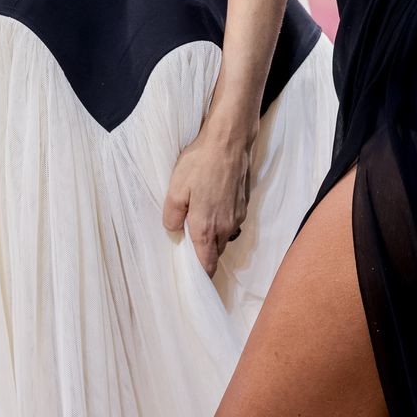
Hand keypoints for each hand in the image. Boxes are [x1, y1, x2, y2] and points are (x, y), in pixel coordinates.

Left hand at [162, 121, 253, 276]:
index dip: (200, 274)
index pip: (207, 264)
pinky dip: (222, 220)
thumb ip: (172, 216)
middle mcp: (226, 227)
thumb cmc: (200, 164)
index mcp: (206, 229)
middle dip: (204, 253)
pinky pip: (232, 221)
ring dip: (213, 236)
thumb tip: (174, 230)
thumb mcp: (175, 189)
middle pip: (216, 252)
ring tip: (200, 220)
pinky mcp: (244, 203)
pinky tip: (213, 203)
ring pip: (224, 236)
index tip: (191, 275)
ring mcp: (238, 216)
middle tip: (189, 241)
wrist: (229, 141)